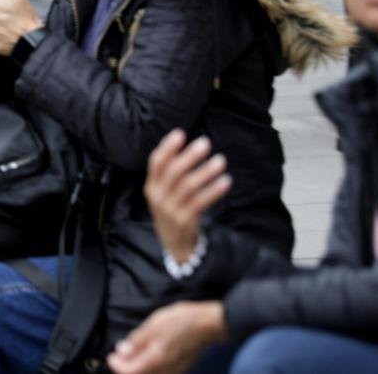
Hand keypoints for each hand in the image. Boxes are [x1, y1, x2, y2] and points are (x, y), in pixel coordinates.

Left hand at [107, 301, 225, 373]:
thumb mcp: (153, 325)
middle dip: (126, 366)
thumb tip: (122, 352)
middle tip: (121, 354)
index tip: (112, 355)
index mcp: (156, 359)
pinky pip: (161, 372)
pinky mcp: (181, 368)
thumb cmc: (182, 321)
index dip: (117, 365)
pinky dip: (150, 366)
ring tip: (133, 352)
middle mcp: (166, 370)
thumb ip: (137, 341)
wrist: (208, 323)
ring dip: (138, 367)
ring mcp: (175, 370)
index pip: (129, 372)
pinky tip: (148, 354)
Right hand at [144, 130, 231, 262]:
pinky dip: (213, 190)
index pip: (156, 162)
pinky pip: (200, 202)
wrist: (175, 245)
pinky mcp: (184, 220)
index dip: (167, 147)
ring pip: (188, 186)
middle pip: (173, 172)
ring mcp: (170, 209)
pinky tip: (226, 181)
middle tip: (205, 143)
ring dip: (205, 172)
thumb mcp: (165, 193)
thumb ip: (172, 173)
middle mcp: (158, 197)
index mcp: (151, 186)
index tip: (181, 133)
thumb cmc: (173, 210)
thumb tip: (189, 146)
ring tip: (221, 161)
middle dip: (190, 156)